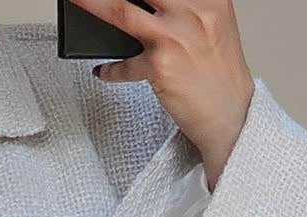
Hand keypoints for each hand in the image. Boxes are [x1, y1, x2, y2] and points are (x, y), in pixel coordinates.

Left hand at [76, 0, 254, 189]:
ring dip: (93, 5)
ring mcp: (175, 38)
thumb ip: (186, 6)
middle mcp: (193, 11)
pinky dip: (111, 70)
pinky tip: (104, 71)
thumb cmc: (219, 72)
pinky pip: (124, 66)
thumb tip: (144, 5)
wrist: (231, 114)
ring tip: (76, 0)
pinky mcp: (160, 66)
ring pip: (121, 12)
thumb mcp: (212, 24)